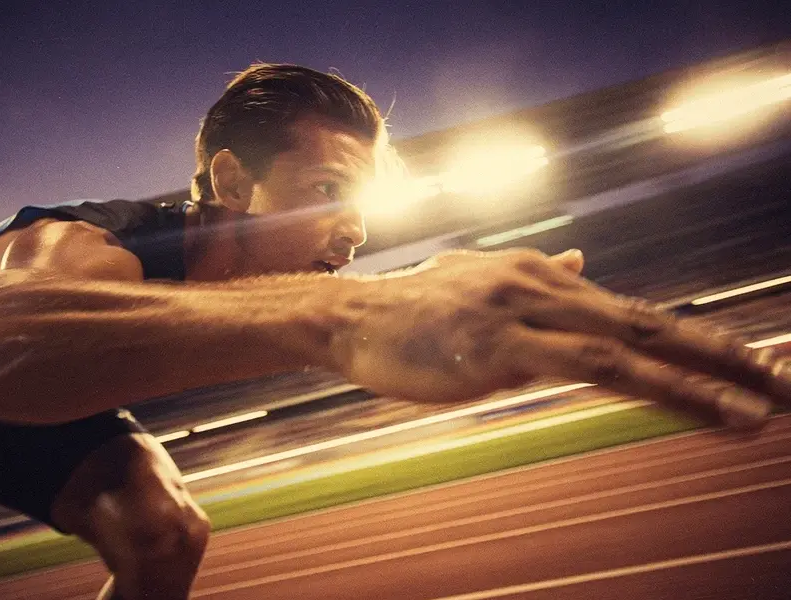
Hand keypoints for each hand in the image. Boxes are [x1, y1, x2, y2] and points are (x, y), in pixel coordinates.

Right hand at [336, 249, 787, 430]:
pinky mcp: (505, 348)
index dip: (690, 338)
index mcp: (541, 278)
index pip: (630, 309)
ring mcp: (526, 314)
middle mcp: (545, 286)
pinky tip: (704, 411)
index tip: (744, 362)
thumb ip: (542, 278)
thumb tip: (586, 264)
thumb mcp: (482, 284)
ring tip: (765, 403)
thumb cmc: (413, 313)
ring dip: (706, 377)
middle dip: (722, 354)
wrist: (353, 316)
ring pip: (633, 343)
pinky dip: (661, 388)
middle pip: (648, 319)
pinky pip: (597, 369)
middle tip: (784, 379)